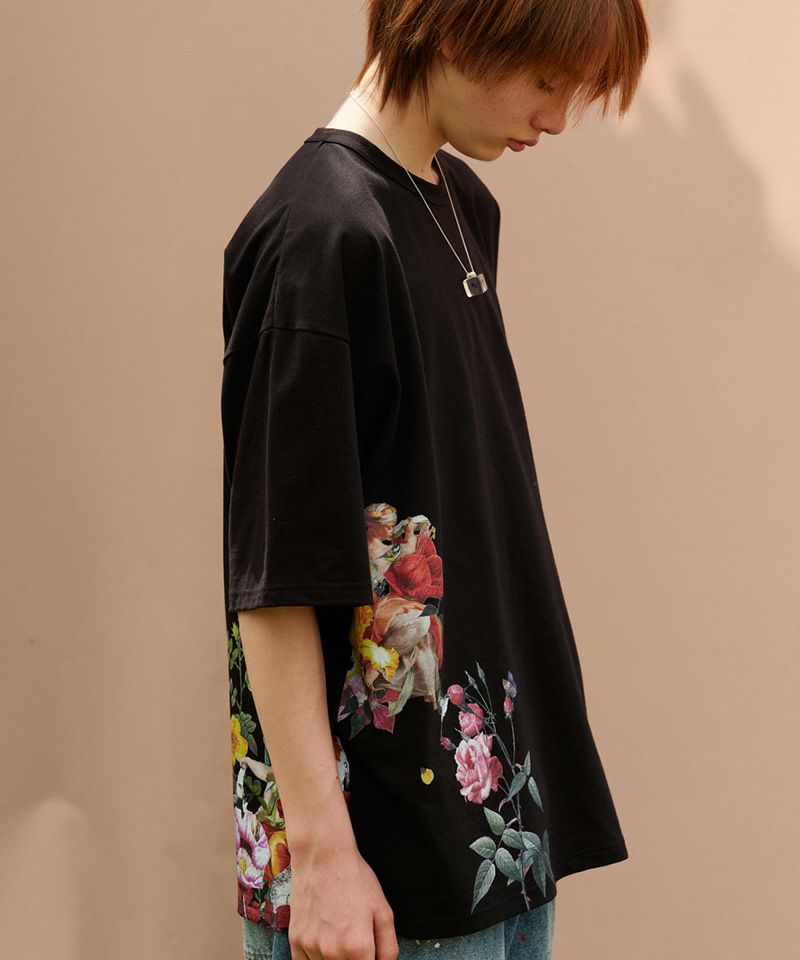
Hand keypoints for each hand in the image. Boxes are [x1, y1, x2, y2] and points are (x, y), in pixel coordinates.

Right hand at [287, 840, 399, 959]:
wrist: (323, 856)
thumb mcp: (384, 911)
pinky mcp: (295, 940)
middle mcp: (332, 952)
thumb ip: (388, 948)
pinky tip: (323, 944)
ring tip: (339, 937)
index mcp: (358, 947)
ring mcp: (311, 947)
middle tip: (354, 942)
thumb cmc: (355, 879)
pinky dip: (315, 959)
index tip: (368, 953)